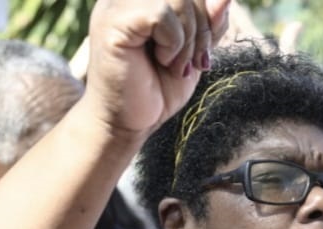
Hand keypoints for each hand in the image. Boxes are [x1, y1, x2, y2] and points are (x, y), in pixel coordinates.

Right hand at [82, 0, 230, 138]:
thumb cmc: (156, 88)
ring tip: (173, 65)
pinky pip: (161, 14)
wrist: (127, 122)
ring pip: (178, 0)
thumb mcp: (194, 51)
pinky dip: (172, 44)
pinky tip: (160, 61)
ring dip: (187, 41)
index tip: (201, 55)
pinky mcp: (113, 22)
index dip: (207, 17)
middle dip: (202, 30)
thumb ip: (209, 23)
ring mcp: (116, 5)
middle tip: (191, 64)